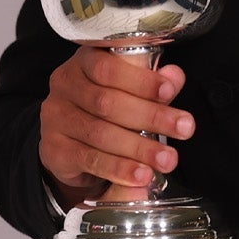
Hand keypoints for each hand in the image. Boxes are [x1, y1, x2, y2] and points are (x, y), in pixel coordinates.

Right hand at [39, 48, 190, 205]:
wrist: (68, 142)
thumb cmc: (102, 109)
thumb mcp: (126, 89)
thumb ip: (150, 82)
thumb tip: (174, 76)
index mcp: (83, 63)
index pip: (107, 67)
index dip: (140, 80)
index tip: (169, 92)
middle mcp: (65, 86)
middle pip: (107, 102)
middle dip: (150, 116)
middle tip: (183, 128)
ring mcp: (56, 118)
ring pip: (101, 133)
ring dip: (139, 148)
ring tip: (167, 158)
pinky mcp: (55, 149)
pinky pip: (91, 160)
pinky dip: (119, 169)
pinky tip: (141, 175)